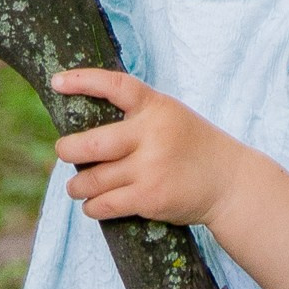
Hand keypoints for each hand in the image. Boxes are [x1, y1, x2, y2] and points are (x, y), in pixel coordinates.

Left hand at [51, 70, 241, 226]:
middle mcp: (152, 135)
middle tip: (64, 153)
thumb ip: (137, 117)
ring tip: (77, 186)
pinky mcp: (149, 198)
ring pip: (92, 180)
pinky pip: (104, 205)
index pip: (115, 86)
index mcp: (157, 107)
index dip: (82, 80)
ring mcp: (150, 168)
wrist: (230, 183)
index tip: (57, 82)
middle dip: (67, 151)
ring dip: (77, 186)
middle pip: (90, 144)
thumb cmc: (193, 148)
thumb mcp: (172, 117)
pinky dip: (92, 207)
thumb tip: (84, 131)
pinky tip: (92, 205)